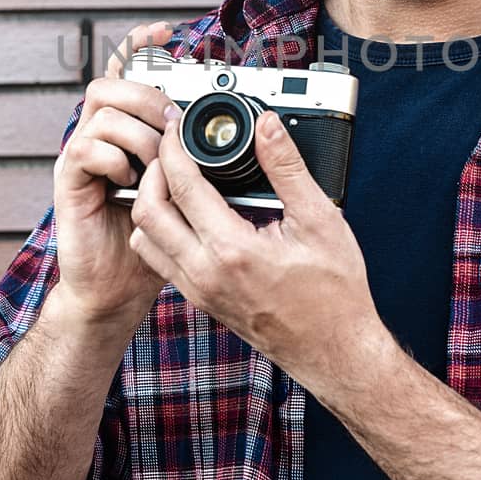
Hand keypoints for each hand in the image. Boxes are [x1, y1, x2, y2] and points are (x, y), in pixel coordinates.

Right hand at [50, 21, 179, 326]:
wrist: (117, 289)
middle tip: (171, 118)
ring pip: (101, 110)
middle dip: (146, 92)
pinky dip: (115, 157)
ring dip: (138, 130)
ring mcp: (83, 157)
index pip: (129, 75)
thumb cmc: (158, 241)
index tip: (165, 29)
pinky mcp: (69, 181)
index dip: (141, 46)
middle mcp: (102, 138)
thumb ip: (206, 158)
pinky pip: (86, 147)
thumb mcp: (192, 192)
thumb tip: (252, 130)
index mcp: (130, 134)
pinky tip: (132, 180)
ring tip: (157, 160)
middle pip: (111, 83)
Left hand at [126, 104, 385, 388]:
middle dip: (153, 172)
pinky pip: (161, 261)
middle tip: (171, 151)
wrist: (335, 352)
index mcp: (232, 251)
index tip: (176, 127)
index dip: (173, 148)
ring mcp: (199, 291)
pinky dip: (161, 231)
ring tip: (176, 180)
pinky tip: (188, 215)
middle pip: (147, 212)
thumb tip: (268, 127)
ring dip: (151, 204)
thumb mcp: (320, 220)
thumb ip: (288, 169)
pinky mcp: (201, 301)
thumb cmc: (335, 294)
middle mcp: (205, 273)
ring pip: (145, 239)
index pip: (182, 186)